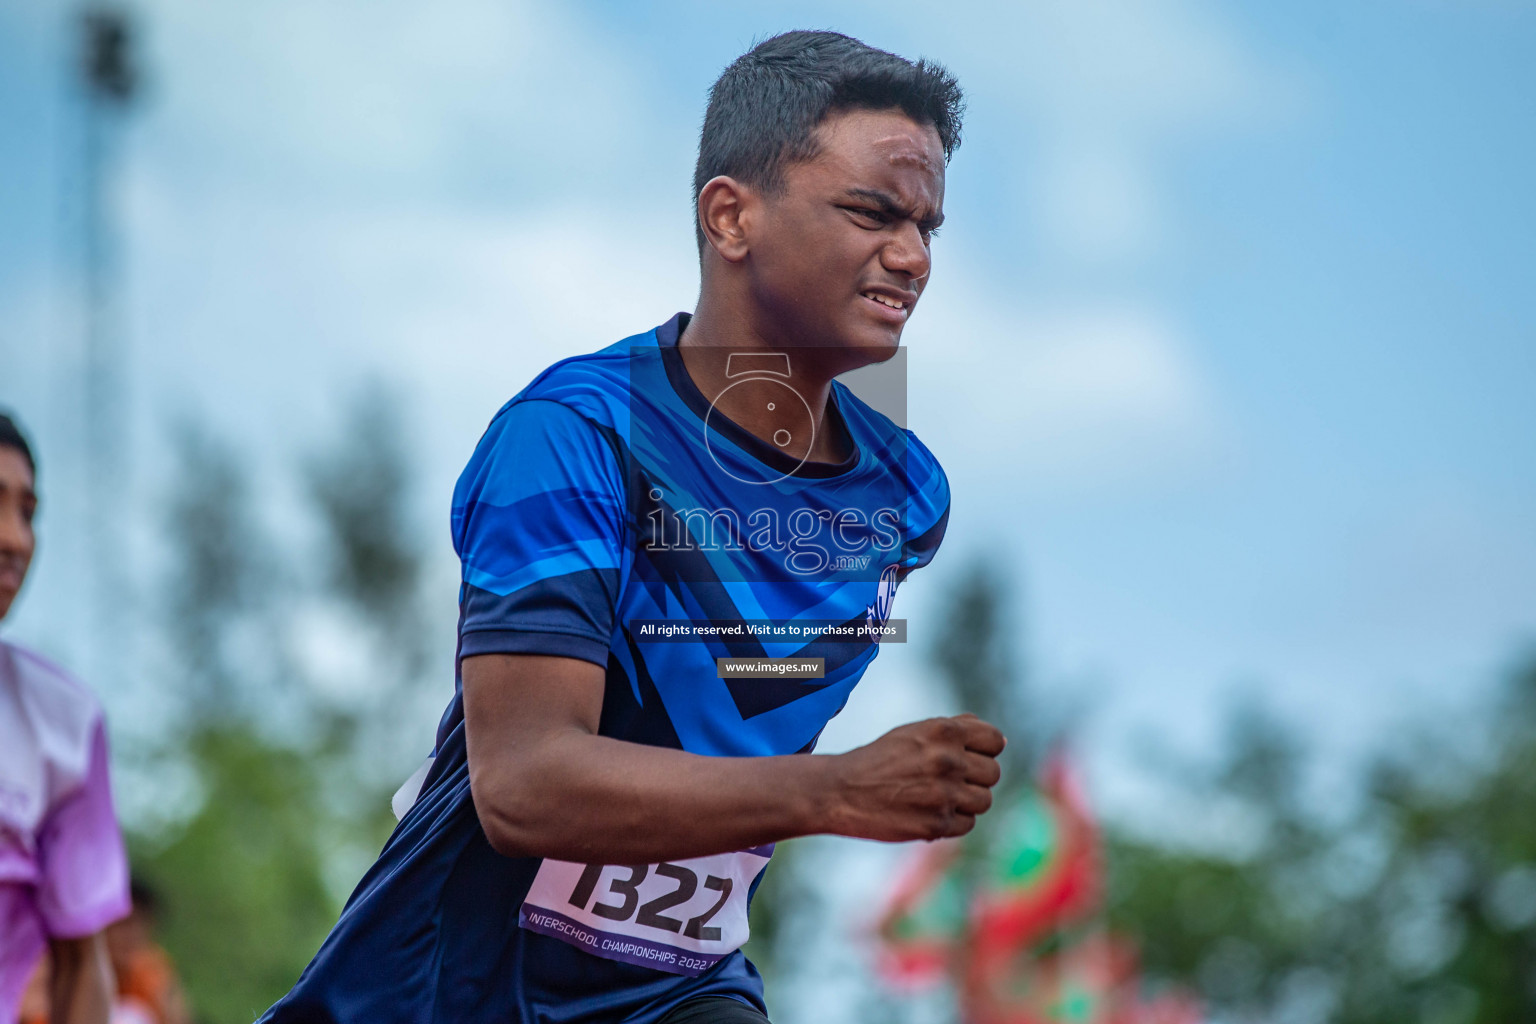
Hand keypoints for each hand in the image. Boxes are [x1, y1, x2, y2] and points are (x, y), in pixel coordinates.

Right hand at [829, 713, 1005, 841]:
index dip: (985, 750)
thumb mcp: (916, 731)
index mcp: (944, 732)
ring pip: (984, 801)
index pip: (995, 741)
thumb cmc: (882, 759)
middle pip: (993, 773)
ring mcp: (943, 794)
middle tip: (948, 780)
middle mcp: (947, 760)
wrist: (842, 791)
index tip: (969, 757)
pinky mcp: (936, 824)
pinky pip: (967, 824)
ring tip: (938, 796)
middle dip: (975, 778)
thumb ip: (957, 730)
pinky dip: (953, 821)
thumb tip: (1000, 740)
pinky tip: (929, 812)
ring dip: (966, 801)